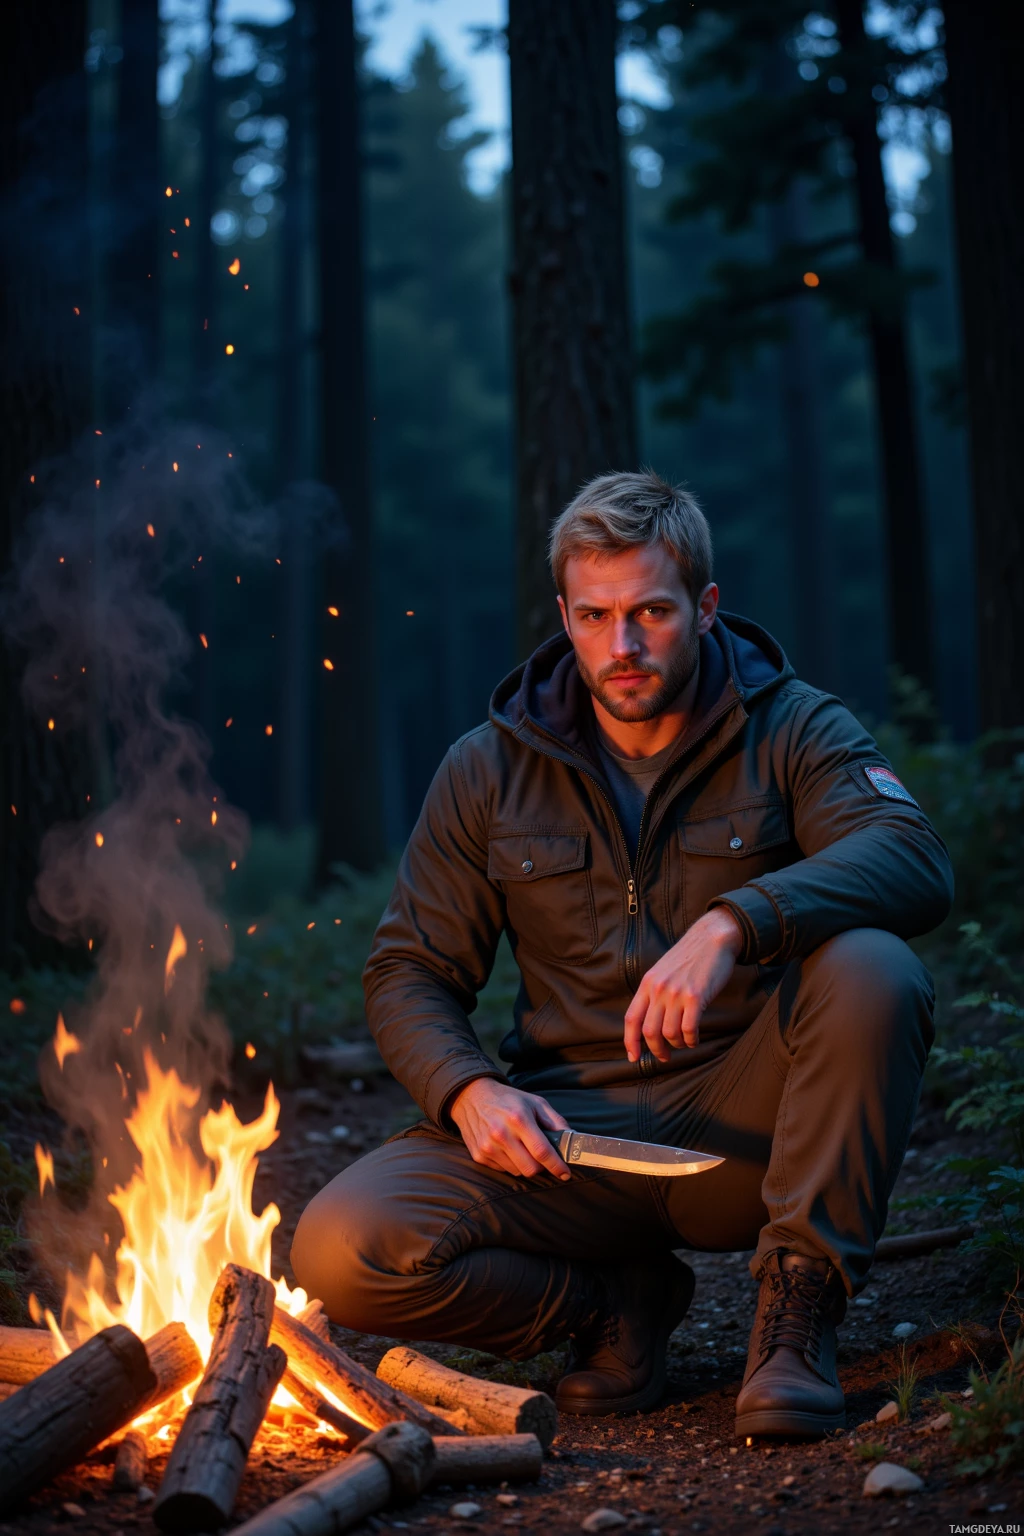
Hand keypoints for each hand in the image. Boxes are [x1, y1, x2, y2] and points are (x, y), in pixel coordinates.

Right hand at [449, 1078, 571, 1179]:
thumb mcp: (534, 1102)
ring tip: (522, 1148)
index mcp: (518, 1119)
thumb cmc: (507, 1099)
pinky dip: (510, 1163)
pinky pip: (503, 1170)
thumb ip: (555, 1120)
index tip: (565, 1173)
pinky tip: (507, 1148)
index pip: (542, 1151)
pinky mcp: (479, 1155)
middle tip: (543, 1159)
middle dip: (541, 1168)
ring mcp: (488, 1147)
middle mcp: (501, 1134)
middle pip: (530, 1168)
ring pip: (517, 1172)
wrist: (471, 1096)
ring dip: (525, 1165)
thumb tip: (571, 1138)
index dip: (556, 1165)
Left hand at [624, 907, 742, 1062]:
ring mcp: (676, 993)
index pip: (631, 1018)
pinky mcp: (696, 996)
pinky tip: (695, 1039)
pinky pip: (689, 1029)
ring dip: (677, 1044)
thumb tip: (650, 1022)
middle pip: (649, 1031)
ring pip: (669, 1033)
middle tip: (665, 1056)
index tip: (634, 1057)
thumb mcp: (663, 971)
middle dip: (656, 1050)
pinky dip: (691, 1040)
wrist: (712, 938)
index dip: (630, 1041)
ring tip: (684, 1042)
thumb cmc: (689, 958)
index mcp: (648, 984)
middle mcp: (659, 989)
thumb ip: (655, 993)